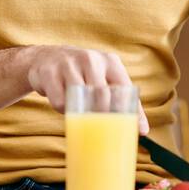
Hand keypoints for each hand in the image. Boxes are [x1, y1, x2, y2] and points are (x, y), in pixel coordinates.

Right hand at [25, 46, 148, 132]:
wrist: (45, 59)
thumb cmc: (83, 74)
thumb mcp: (103, 79)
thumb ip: (121, 101)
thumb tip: (142, 130)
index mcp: (109, 61)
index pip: (125, 87)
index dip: (133, 110)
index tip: (140, 131)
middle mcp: (91, 59)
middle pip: (102, 94)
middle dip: (104, 116)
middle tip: (103, 128)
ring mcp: (69, 63)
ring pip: (80, 97)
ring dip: (81, 113)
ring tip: (81, 114)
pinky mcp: (50, 72)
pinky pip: (60, 101)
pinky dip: (63, 109)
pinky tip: (64, 104)